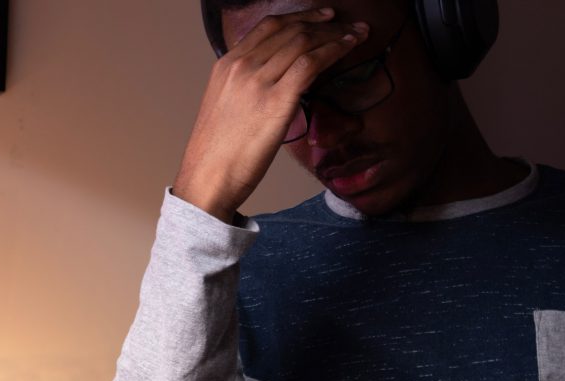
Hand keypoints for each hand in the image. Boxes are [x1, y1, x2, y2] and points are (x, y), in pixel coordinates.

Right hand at [172, 8, 369, 222]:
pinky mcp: (276, 101)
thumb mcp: (225, 108)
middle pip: (289, 30)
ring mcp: (258, 81)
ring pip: (303, 42)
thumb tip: (273, 87)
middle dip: (324, 23)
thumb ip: (245, 89)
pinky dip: (333, 51)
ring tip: (357, 35)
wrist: (207, 179)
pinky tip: (347, 49)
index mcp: (226, 65)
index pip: (268, 27)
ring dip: (335, 35)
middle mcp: (241, 66)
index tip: (321, 18)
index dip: (299, 17)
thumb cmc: (217, 154)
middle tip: (348, 24)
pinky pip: (310, 64)